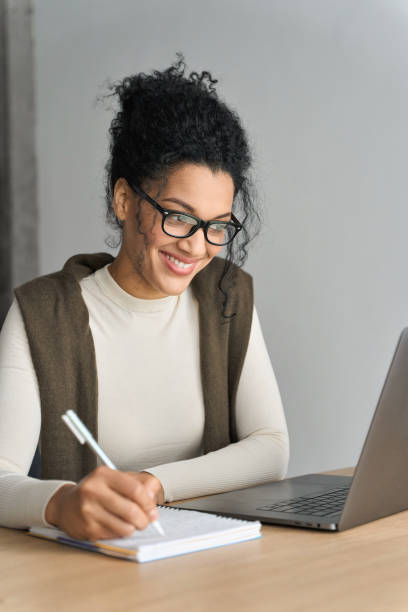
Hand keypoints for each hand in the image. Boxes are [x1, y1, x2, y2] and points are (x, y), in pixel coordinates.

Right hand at [45, 466, 163, 540]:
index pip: (135, 489)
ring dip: (133, 528)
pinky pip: (114, 536)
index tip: (153, 510)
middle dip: (144, 519)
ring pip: (125, 527)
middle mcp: (93, 491)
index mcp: (103, 474)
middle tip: (146, 521)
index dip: (148, 503)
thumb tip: (152, 495)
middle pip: (131, 510)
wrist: (65, 505)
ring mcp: (88, 511)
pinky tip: (115, 526)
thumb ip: (138, 483)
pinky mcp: (87, 529)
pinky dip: (120, 533)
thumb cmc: (95, 491)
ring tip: (131, 524)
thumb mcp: (115, 479)